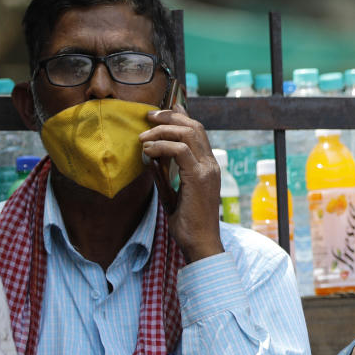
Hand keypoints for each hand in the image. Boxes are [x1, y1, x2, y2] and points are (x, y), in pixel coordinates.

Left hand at [140, 106, 223, 261]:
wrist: (200, 242)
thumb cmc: (188, 224)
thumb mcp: (174, 194)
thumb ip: (166, 175)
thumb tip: (150, 158)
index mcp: (208, 167)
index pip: (198, 132)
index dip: (181, 116)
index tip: (162, 111)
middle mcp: (211, 165)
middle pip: (194, 126)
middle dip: (169, 117)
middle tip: (148, 116)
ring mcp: (207, 170)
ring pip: (188, 133)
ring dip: (162, 130)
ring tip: (144, 136)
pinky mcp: (199, 178)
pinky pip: (180, 150)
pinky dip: (161, 146)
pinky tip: (148, 150)